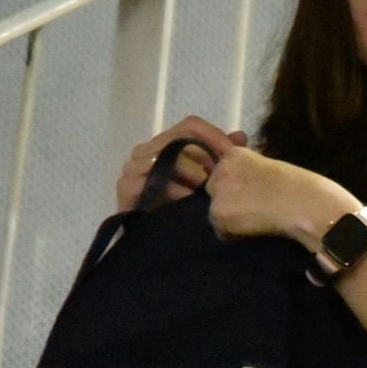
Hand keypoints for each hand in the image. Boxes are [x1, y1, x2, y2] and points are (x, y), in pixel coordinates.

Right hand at [115, 115, 248, 212]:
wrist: (154, 242)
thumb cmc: (182, 207)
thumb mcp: (209, 180)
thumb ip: (222, 157)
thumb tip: (241, 136)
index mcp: (167, 143)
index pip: (191, 125)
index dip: (214, 135)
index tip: (234, 153)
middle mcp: (149, 149)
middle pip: (177, 138)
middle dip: (203, 155)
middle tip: (220, 174)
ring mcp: (134, 166)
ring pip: (164, 157)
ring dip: (189, 171)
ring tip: (206, 187)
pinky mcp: (126, 185)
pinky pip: (149, 180)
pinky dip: (172, 189)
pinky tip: (187, 199)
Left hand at [205, 146, 356, 242]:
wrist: (302, 202)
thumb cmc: (296, 185)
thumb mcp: (268, 167)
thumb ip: (249, 171)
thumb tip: (243, 187)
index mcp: (234, 154)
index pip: (221, 172)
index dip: (235, 185)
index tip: (252, 193)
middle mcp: (220, 169)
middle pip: (213, 190)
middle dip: (228, 200)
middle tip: (252, 208)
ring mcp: (217, 192)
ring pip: (215, 211)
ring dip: (230, 218)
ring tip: (254, 220)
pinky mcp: (218, 213)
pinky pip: (220, 231)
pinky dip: (233, 235)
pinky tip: (253, 229)